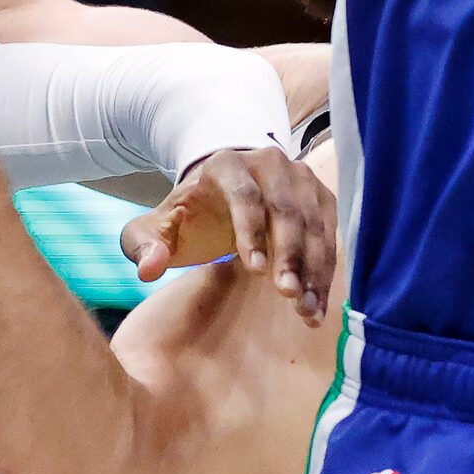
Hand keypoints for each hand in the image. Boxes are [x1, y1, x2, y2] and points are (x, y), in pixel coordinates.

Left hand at [118, 146, 336, 323]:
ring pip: (314, 224)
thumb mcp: (157, 228)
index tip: (256, 272)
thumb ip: (143, 245)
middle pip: (286, 209)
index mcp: (226, 165)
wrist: (224, 192)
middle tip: (289, 296)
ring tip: (307, 309)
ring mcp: (300, 177)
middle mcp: (269, 164)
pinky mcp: (320, 197)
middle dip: (290, 255)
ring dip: (314, 268)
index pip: (244, 195)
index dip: (251, 232)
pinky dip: (326, 270)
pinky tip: (318, 303)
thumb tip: (149, 269)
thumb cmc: (190, 216)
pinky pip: (330, 235)